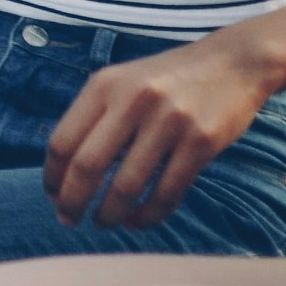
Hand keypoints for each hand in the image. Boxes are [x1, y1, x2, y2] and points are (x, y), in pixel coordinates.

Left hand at [43, 35, 277, 227]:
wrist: (233, 62)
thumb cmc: (168, 78)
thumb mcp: (122, 82)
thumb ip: (96, 116)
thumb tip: (66, 170)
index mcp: (103, 86)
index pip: (63, 141)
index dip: (53, 177)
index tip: (52, 197)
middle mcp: (132, 101)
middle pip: (88, 166)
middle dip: (72, 201)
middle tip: (69, 220)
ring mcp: (169, 121)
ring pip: (127, 185)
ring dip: (110, 214)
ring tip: (104, 223)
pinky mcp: (202, 141)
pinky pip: (168, 191)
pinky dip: (149, 215)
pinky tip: (137, 221)